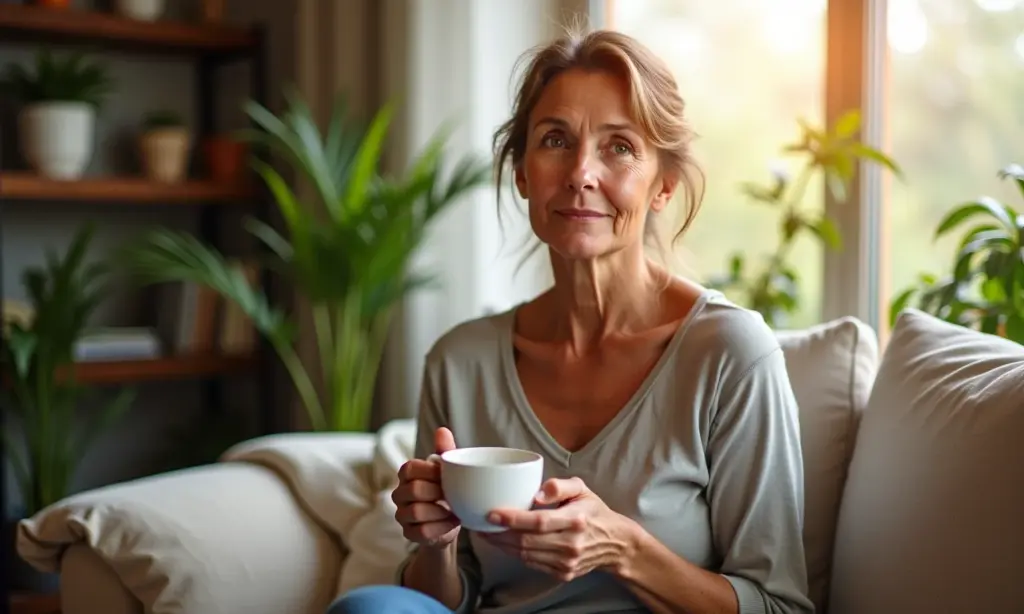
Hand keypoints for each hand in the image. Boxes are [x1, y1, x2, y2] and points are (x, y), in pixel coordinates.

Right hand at [392, 427, 459, 548]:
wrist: (449, 522)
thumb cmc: (446, 491)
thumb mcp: (448, 470)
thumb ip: (445, 451)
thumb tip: (442, 430)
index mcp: (407, 474)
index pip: (410, 468)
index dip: (431, 472)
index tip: (447, 477)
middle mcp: (399, 494)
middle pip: (413, 490)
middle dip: (437, 493)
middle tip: (453, 495)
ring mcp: (402, 515)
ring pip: (416, 512)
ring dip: (441, 512)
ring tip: (455, 510)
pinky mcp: (409, 534)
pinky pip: (422, 532)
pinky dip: (442, 527)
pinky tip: (452, 522)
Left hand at [481, 477, 638, 581]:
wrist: (615, 544)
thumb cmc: (594, 512)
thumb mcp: (582, 489)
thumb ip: (560, 486)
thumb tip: (538, 494)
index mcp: (576, 519)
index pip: (538, 522)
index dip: (512, 519)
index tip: (491, 514)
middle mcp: (571, 543)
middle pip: (527, 541)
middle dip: (499, 534)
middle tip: (481, 523)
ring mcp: (567, 561)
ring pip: (526, 555)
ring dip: (502, 545)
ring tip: (487, 533)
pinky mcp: (563, 573)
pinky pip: (532, 563)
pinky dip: (515, 553)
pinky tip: (504, 543)